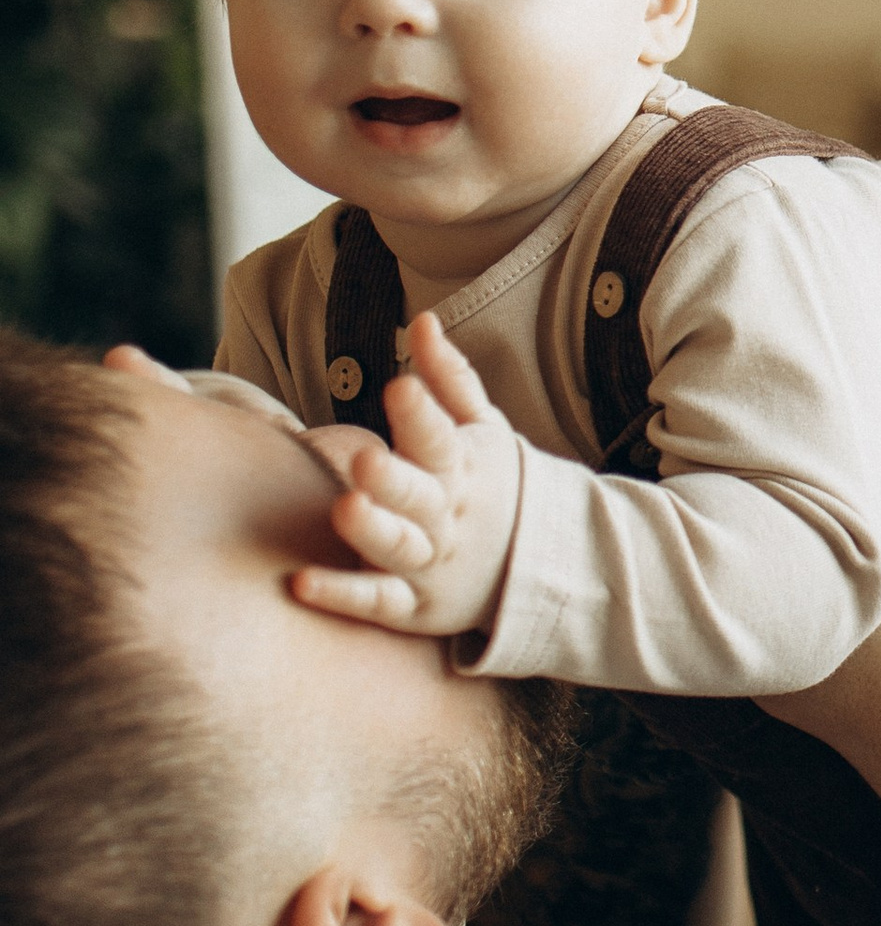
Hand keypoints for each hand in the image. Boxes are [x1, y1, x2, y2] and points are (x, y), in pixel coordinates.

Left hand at [288, 306, 524, 636]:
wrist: (533, 570)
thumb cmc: (491, 487)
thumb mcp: (483, 431)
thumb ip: (450, 379)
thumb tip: (422, 319)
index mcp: (463, 470)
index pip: (441, 440)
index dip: (421, 415)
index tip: (399, 387)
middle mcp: (447, 517)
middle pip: (420, 498)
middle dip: (395, 480)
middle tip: (363, 460)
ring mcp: (431, 564)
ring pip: (401, 549)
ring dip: (372, 532)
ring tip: (343, 509)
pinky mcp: (412, 606)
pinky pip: (378, 602)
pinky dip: (344, 596)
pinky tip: (301, 583)